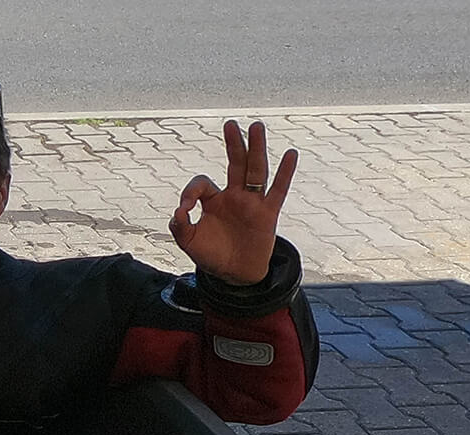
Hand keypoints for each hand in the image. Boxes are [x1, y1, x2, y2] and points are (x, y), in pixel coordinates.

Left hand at [168, 120, 298, 286]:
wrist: (234, 274)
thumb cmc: (212, 255)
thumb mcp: (189, 243)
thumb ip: (180, 227)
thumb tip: (179, 212)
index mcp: (213, 200)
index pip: (202, 184)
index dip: (191, 192)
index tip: (184, 210)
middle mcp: (234, 196)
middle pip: (235, 164)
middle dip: (233, 145)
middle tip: (230, 124)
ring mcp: (252, 202)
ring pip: (255, 171)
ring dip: (256, 149)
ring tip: (256, 127)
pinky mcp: (268, 213)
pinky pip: (278, 190)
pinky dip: (285, 173)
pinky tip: (291, 154)